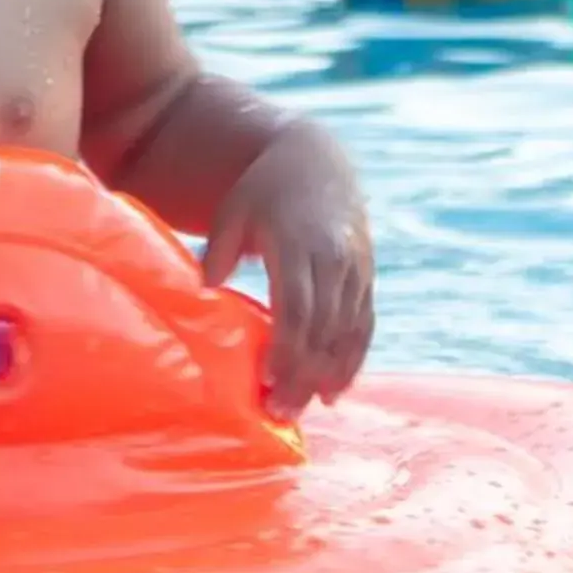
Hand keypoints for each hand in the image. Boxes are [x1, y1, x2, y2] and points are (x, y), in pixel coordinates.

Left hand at [200, 123, 373, 419]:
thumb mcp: (233, 209)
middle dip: (303, 373)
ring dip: (328, 375)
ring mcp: (356, 270)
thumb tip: (205, 289)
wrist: (315, 160)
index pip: (297, 305)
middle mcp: (334, 259)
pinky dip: (352, 361)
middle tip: (280, 412)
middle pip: (323, 328)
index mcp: (300, 243)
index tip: (268, 379)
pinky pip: (364, 327)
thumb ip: (220, 249)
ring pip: (348, 333)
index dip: (286, 347)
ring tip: (303, 409)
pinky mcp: (366, 278)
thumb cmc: (262, 189)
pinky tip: (335, 391)